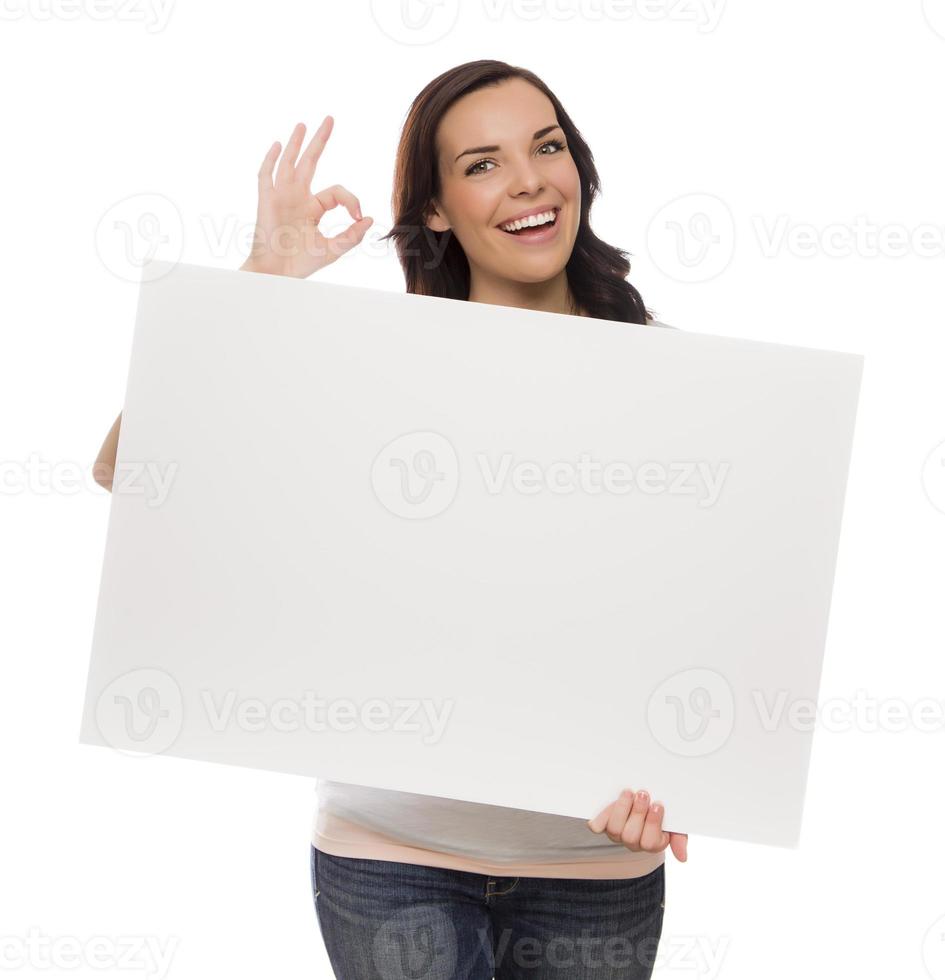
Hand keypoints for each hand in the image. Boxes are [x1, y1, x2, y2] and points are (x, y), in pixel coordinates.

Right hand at [241, 117, 372, 278]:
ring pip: (289, 163)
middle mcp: (297, 198)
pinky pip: (266, 175)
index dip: (351, 199)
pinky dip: (271, 160)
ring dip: (296, 144)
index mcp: (313, 208)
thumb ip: (352, 235)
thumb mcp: (333, 249)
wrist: (277, 273)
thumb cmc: (302, 263)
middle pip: (310, 163)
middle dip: (320, 141)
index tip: (358, 216)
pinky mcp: (266, 201)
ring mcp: (281, 197)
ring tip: (303, 124)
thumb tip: (369, 219)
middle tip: (330, 119)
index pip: (336, 192)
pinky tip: (278, 145)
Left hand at [587, 789, 687, 861]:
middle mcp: (633, 842)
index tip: (657, 804)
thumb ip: (680, 838)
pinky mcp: (603, 824)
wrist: (642, 799)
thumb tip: (682, 858)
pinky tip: (611, 801)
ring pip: (614, 829)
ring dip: (622, 809)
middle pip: (631, 836)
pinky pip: (597, 825)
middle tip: (643, 794)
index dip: (653, 823)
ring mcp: (617, 834)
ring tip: (629, 793)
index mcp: (653, 843)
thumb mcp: (675, 824)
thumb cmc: (660, 812)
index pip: (650, 843)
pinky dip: (601, 815)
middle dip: (637, 813)